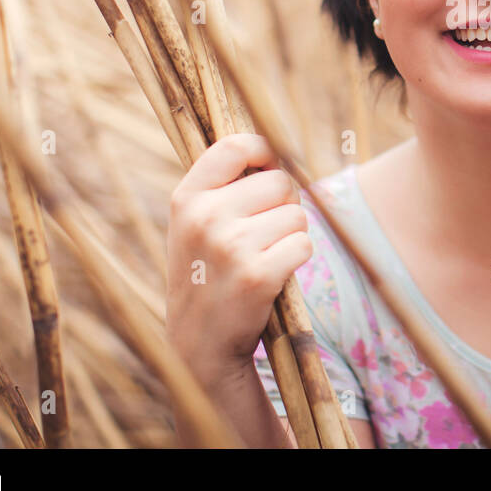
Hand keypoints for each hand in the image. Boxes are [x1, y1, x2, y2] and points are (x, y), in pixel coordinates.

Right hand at [166, 134, 311, 387]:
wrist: (197, 344)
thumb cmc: (205, 273)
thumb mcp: (193, 224)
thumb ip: (223, 185)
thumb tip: (274, 148)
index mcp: (186, 198)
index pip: (235, 146)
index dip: (264, 151)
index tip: (269, 167)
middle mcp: (205, 217)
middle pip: (281, 182)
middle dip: (284, 204)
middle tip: (264, 233)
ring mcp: (230, 247)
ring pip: (297, 215)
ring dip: (292, 235)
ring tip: (264, 257)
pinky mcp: (257, 275)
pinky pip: (304, 245)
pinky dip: (298, 259)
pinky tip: (273, 275)